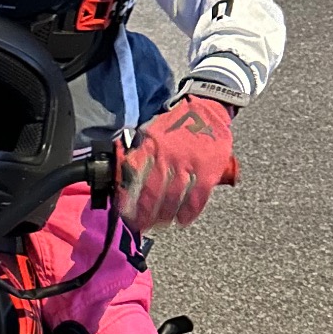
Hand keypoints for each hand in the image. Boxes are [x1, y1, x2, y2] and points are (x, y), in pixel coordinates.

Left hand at [120, 97, 237, 231]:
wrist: (207, 107)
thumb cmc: (176, 122)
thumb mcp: (151, 131)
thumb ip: (140, 152)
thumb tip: (124, 174)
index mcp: (151, 146)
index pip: (134, 177)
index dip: (128, 198)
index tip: (124, 213)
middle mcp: (167, 156)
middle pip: (152, 192)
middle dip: (145, 212)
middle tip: (140, 226)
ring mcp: (189, 164)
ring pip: (173, 197)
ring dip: (165, 215)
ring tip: (160, 225)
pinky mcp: (208, 170)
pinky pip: (197, 196)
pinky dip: (190, 211)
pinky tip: (182, 220)